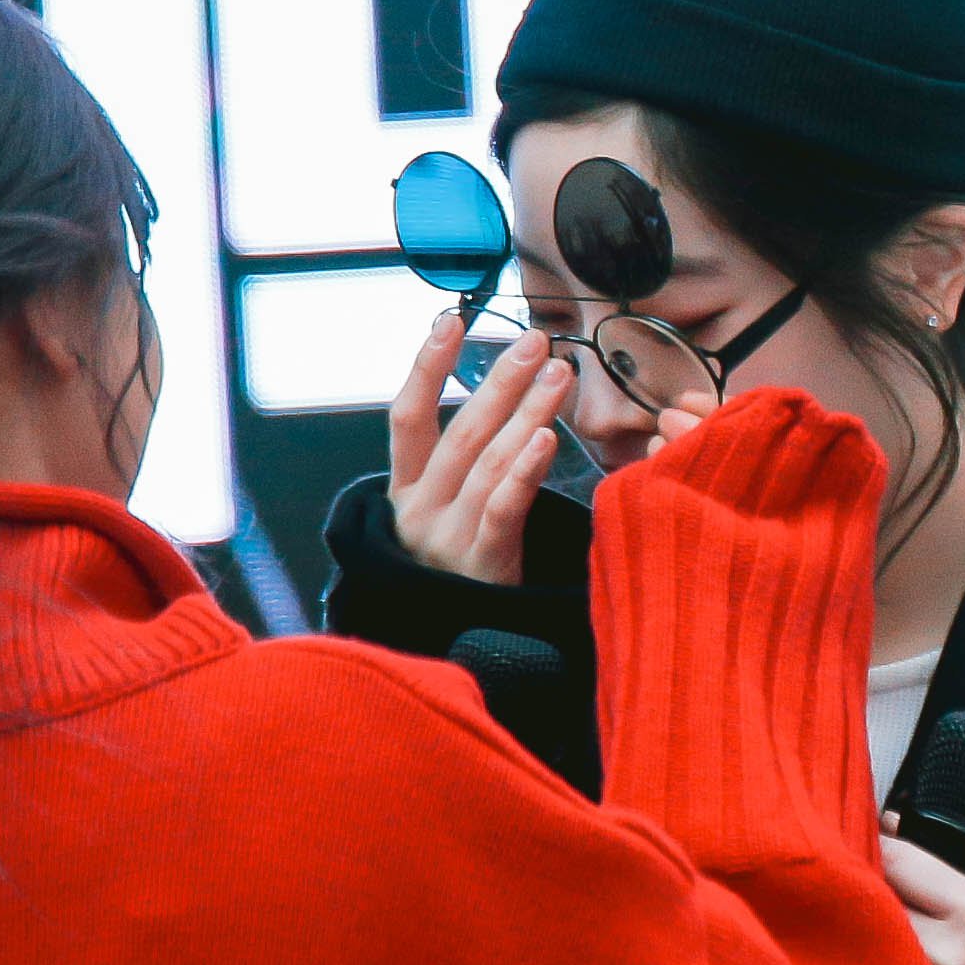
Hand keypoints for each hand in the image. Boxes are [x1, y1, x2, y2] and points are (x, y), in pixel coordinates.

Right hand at [388, 316, 577, 585]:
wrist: (462, 645)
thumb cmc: (463, 565)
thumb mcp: (445, 511)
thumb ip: (462, 459)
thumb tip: (503, 386)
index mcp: (404, 490)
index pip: (406, 416)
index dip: (426, 366)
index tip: (450, 319)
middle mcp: (418, 511)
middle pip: (459, 432)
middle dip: (499, 381)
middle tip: (535, 341)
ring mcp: (446, 540)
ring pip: (487, 463)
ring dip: (527, 412)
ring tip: (559, 373)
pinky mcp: (483, 567)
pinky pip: (503, 509)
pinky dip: (524, 470)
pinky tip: (547, 437)